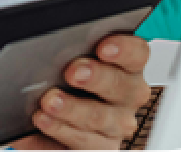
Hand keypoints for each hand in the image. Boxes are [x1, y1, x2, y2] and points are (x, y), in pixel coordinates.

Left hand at [14, 34, 152, 151]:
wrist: (59, 122)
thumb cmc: (67, 82)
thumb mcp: (70, 59)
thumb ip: (70, 48)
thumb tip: (49, 39)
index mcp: (125, 67)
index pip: (137, 53)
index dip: (124, 49)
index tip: (103, 47)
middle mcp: (126, 97)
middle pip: (120, 85)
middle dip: (96, 77)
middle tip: (72, 72)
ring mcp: (115, 127)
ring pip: (100, 117)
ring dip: (72, 108)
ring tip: (49, 101)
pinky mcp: (101, 149)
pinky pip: (84, 143)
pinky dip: (60, 130)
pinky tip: (44, 120)